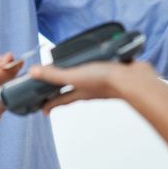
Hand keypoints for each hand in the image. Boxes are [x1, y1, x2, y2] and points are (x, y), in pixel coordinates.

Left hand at [29, 61, 157, 113]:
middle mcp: (90, 88)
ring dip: (81, 76)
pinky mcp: (114, 72)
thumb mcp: (75, 76)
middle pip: (73, 91)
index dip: (50, 104)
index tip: (42, 109)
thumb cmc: (106, 82)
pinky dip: (98, 66)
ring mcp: (103, 81)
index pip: (60, 100)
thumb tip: (34, 73)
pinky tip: (99, 59)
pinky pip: (103, 70)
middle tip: (55, 89)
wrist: (133, 80)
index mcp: (80, 92)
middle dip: (63, 90)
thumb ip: (55, 75)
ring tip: (75, 70)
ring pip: (88, 80)